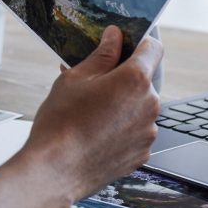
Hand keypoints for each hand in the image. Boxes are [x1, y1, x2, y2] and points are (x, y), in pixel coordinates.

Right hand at [17, 25, 162, 207]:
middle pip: (144, 80)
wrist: (54, 170)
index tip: (125, 42)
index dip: (139, 41)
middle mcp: (150, 105)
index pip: (153, 48)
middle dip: (123, 77)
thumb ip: (101, 54)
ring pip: (139, 107)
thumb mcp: (75, 78)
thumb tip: (114, 37)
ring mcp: (148, 133)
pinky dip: (121, 127)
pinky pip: (136, 131)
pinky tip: (96, 132)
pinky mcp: (142, 154)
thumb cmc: (61, 123)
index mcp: (134, 80)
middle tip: (94, 82)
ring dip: (122, 104)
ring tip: (90, 112)